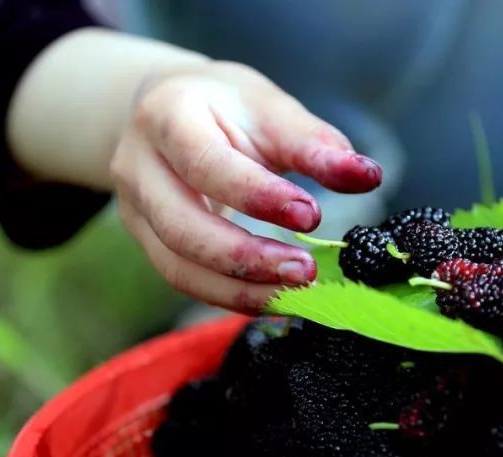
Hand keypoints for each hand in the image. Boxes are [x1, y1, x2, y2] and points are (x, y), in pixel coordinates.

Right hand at [110, 61, 381, 311]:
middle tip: (306, 272)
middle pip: (182, 227)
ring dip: (241, 290)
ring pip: (178, 267)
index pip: (205, 163)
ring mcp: (134, 211)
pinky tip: (275, 300)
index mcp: (166, 116)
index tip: (310, 215)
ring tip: (296, 295)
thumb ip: (316, 144)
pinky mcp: (147, 244)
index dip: (257, 196)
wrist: (171, 112)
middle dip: (247, 258)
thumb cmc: (228, 110)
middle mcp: (138, 166)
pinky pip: (185, 281)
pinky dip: (232, 297)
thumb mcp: (270, 110)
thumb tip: (368, 176)